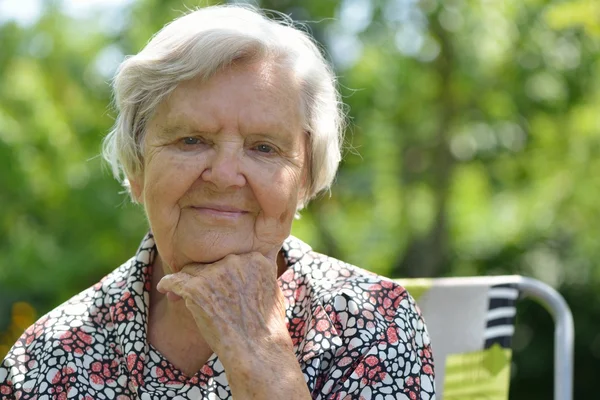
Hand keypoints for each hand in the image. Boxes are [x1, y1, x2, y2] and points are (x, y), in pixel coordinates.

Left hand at [156, 252, 289, 359]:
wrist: (257, 349)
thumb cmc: (266, 328)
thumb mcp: (274, 291)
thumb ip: (261, 274)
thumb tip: (255, 267)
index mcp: (255, 259)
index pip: (230, 258)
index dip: (221, 271)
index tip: (217, 283)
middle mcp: (235, 261)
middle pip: (211, 262)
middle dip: (205, 275)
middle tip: (200, 292)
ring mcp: (215, 273)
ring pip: (192, 270)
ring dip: (186, 281)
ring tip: (178, 293)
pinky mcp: (196, 288)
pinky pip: (174, 280)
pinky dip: (168, 284)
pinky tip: (164, 288)